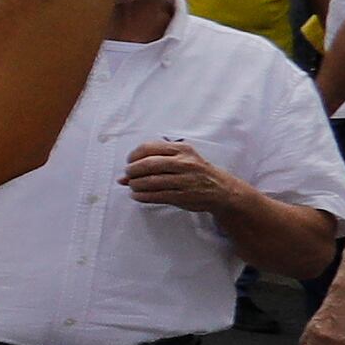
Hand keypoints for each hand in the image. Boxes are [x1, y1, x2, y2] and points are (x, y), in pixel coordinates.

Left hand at [118, 139, 249, 218]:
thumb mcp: (182, 159)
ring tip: (133, 186)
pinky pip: (155, 196)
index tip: (130, 162)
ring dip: (135, 185)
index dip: (133, 156)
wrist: (221, 189)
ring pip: (149, 181)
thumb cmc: (197, 171)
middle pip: (147, 164)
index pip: (148, 148)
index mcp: (181, 149)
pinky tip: (137, 195)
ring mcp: (184, 180)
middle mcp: (183, 163)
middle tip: (128, 175)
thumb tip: (123, 175)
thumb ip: (155, 162)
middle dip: (132, 171)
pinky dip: (141, 196)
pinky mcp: (182, 196)